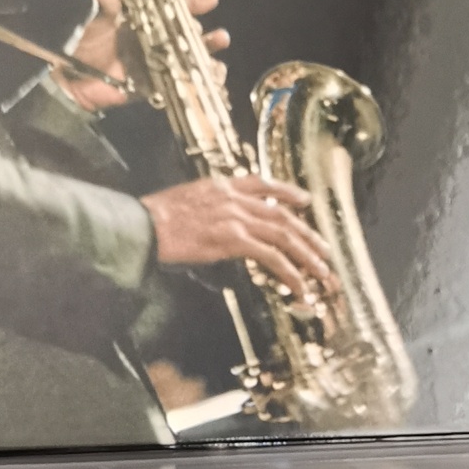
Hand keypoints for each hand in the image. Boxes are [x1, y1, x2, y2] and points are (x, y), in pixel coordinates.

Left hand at [58, 0, 228, 111]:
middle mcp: (157, 39)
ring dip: (208, 58)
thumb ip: (102, 1)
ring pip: (191, 58)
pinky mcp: (156, 85)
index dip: (194, 2)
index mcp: (147, 20)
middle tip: (217, 37)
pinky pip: (183, 84)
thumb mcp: (97, 20)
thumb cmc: (85, 45)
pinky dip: (200, 83)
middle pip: (188, 35)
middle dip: (205, 36)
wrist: (74, 81)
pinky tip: (213, 80)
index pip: (174, 7)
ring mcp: (159, 63)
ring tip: (219, 63)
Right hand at [140, 174, 331, 299]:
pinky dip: (289, 271)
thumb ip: (207, 205)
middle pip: (282, 215)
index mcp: (223, 186)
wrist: (144, 225)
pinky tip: (298, 284)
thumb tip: (215, 219)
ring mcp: (236, 218)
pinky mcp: (234, 240)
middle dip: (308, 235)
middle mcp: (235, 199)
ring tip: (321, 271)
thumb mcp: (185, 200)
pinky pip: (271, 256)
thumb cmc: (155, 218)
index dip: (288, 192)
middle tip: (324, 250)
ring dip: (307, 255)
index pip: (263, 184)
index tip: (305, 200)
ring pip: (284, 235)